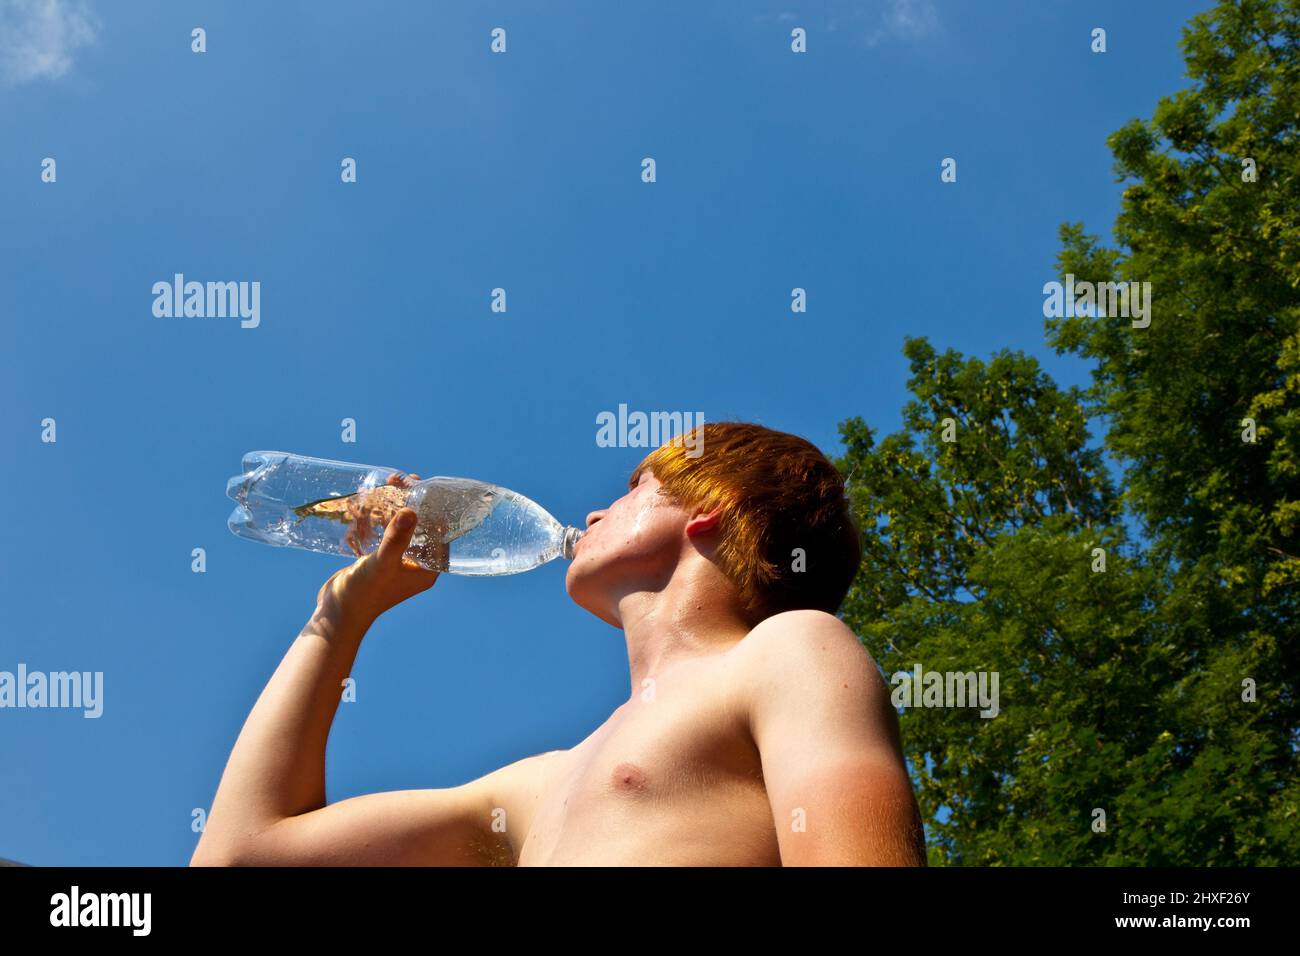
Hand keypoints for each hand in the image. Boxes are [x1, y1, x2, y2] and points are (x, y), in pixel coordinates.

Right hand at [315, 473, 441, 625]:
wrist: (336, 613)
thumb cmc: (364, 593)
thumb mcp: (382, 563)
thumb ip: (397, 538)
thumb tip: (412, 511)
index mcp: (427, 570)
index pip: (440, 533)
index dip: (434, 508)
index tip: (424, 486)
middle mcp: (416, 566)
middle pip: (421, 526)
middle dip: (414, 501)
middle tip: (404, 479)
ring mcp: (397, 562)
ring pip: (402, 527)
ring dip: (397, 505)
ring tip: (389, 482)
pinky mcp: (379, 559)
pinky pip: (386, 532)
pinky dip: (382, 517)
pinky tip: (374, 500)